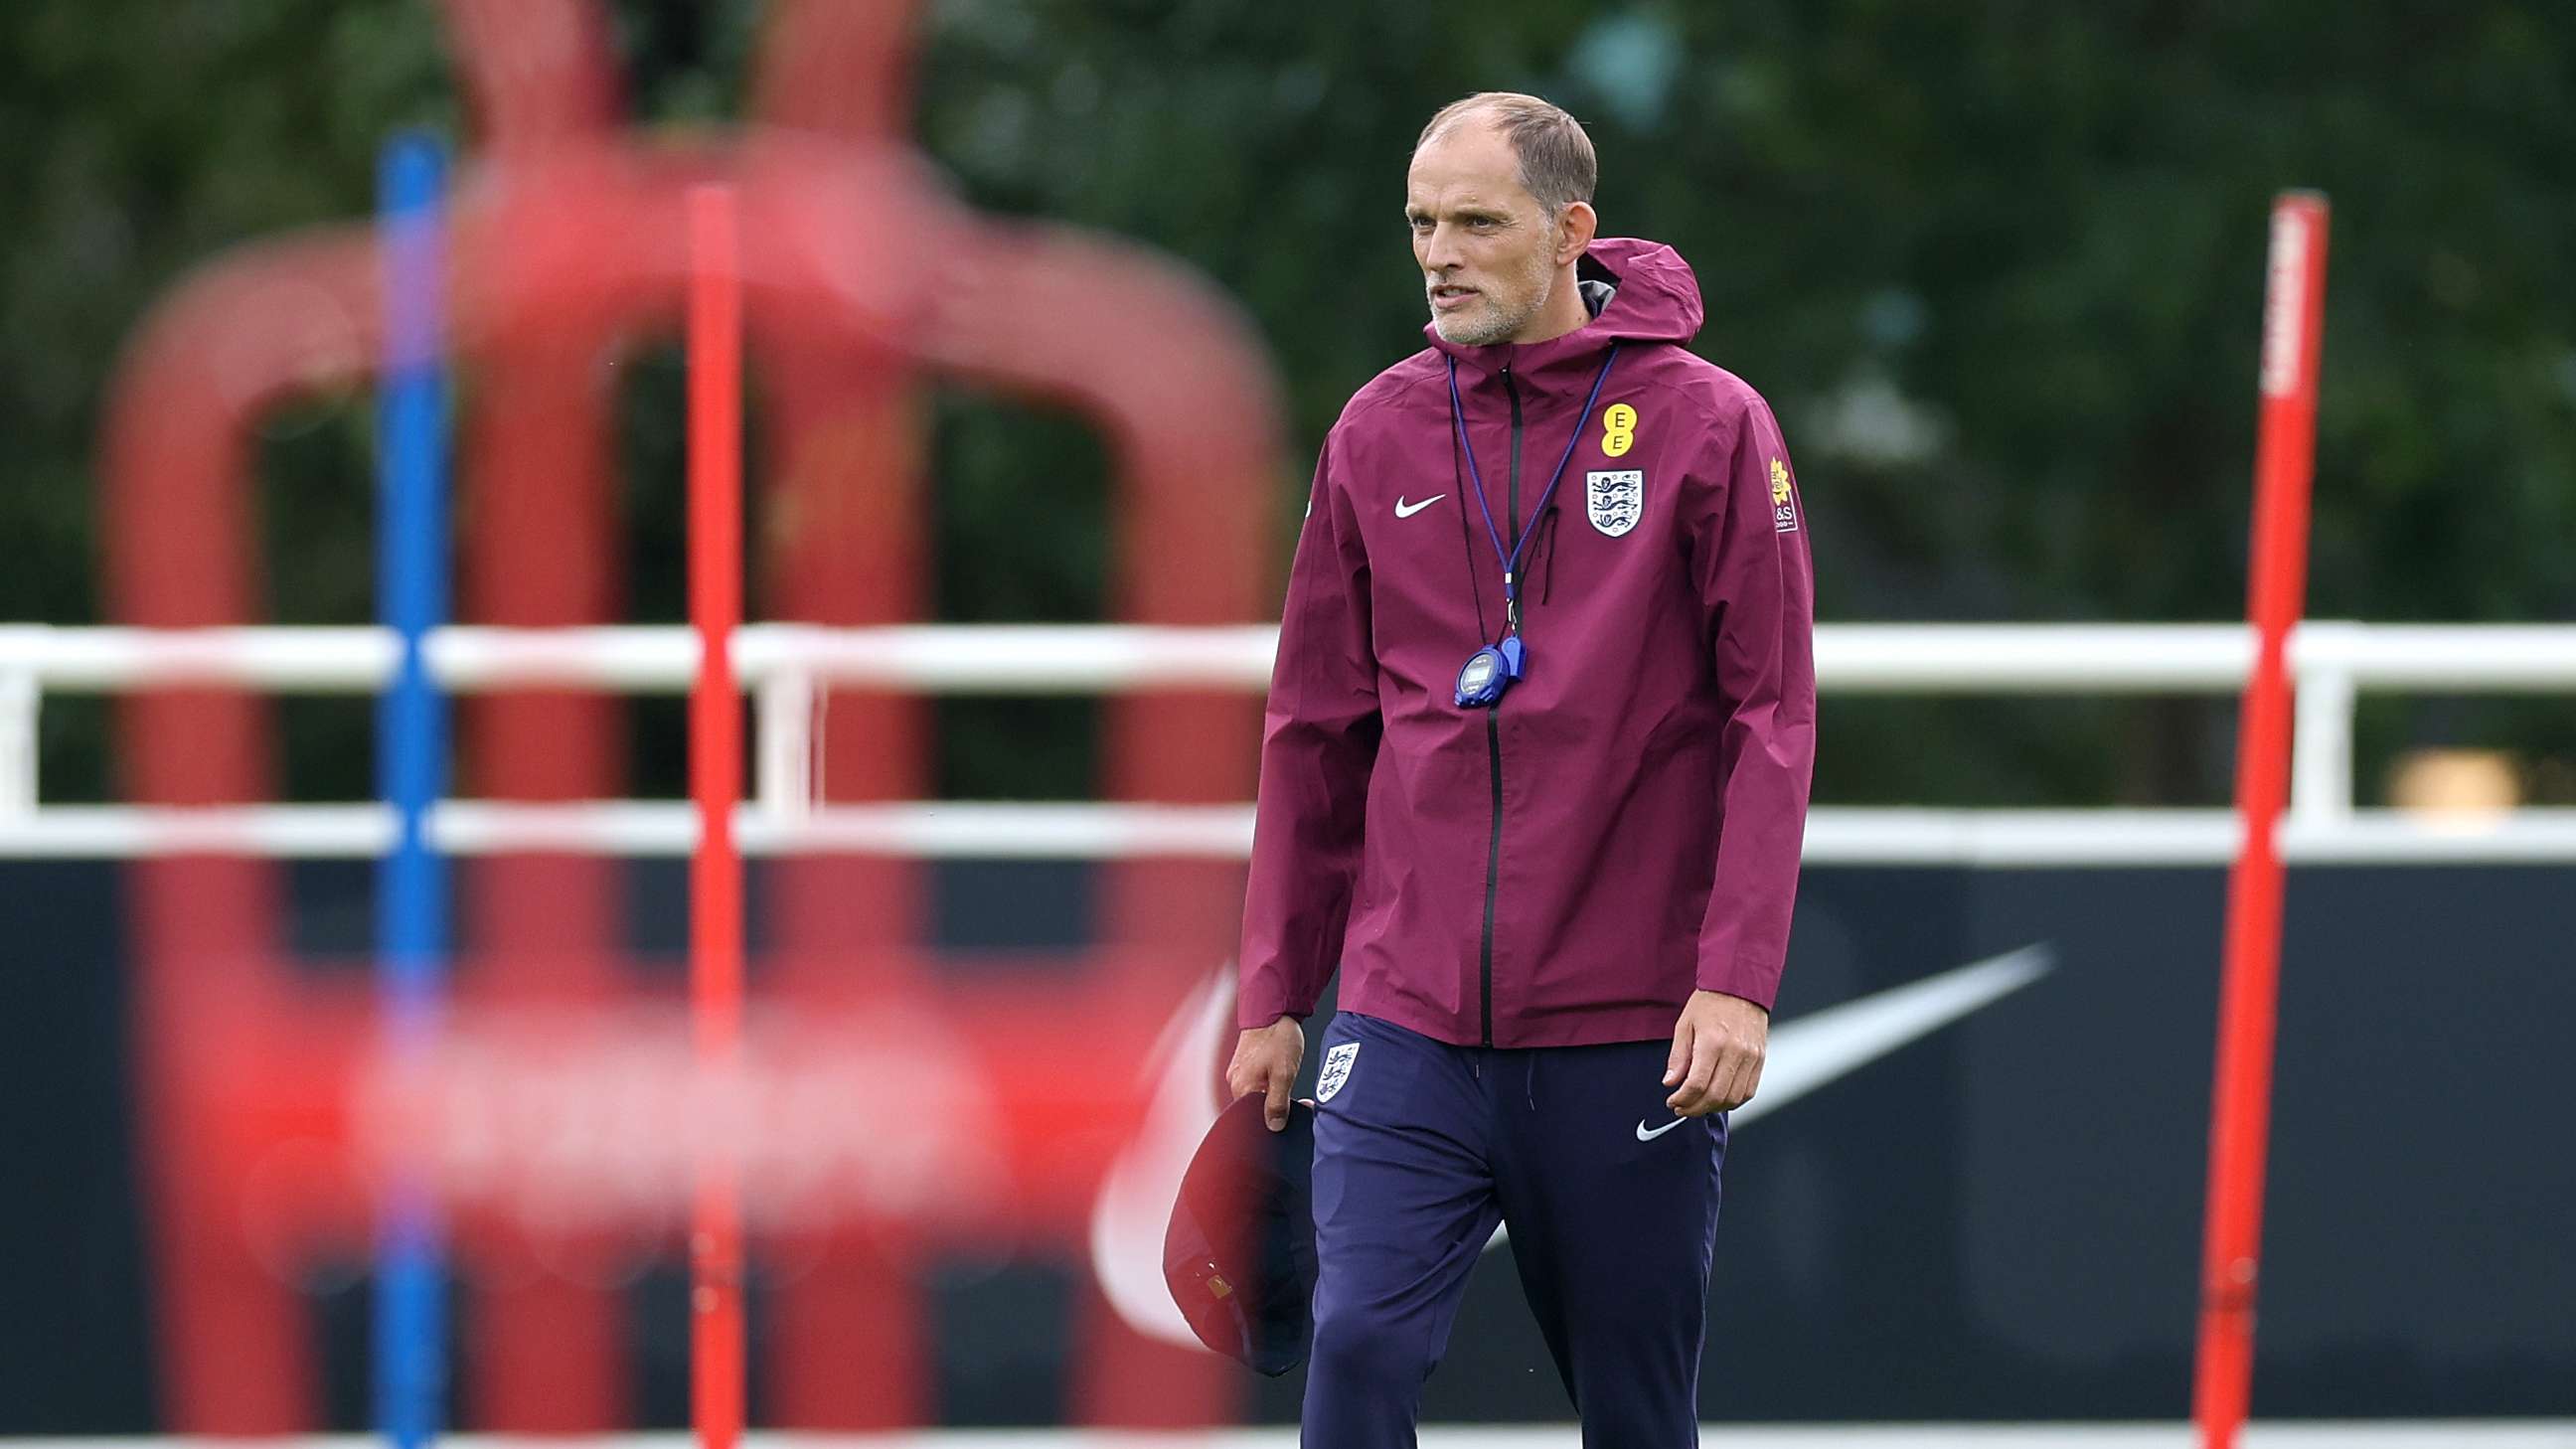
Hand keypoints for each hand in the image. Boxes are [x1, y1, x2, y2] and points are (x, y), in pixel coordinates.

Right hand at [1226, 1015, 1306, 1131]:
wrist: (1273, 1007)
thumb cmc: (1278, 1037)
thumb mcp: (1284, 1074)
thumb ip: (1277, 1103)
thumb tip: (1274, 1126)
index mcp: (1243, 1088)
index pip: (1256, 1119)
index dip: (1277, 1120)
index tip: (1294, 1113)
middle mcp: (1236, 1082)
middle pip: (1256, 1108)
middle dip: (1278, 1108)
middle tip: (1299, 1100)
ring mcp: (1239, 1072)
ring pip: (1259, 1095)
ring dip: (1276, 1095)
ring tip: (1290, 1081)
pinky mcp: (1245, 1064)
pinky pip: (1257, 1083)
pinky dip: (1271, 1084)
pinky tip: (1283, 1074)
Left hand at [1663, 990, 1767, 1116]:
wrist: (1740, 985)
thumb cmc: (1710, 1002)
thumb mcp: (1685, 1024)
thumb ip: (1678, 1056)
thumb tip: (1671, 1082)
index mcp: (1713, 1042)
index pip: (1697, 1084)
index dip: (1683, 1099)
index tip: (1672, 1101)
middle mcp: (1735, 1052)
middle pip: (1715, 1095)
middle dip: (1695, 1108)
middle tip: (1682, 1108)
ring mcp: (1751, 1058)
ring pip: (1733, 1098)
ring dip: (1713, 1108)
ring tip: (1698, 1105)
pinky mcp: (1760, 1060)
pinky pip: (1749, 1091)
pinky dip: (1733, 1101)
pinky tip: (1718, 1098)